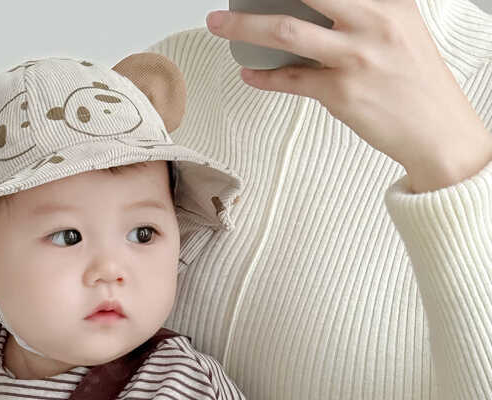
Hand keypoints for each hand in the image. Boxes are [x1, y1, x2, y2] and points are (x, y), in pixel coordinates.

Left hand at [206, 0, 491, 190]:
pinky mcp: (340, 93)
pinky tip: (249, 73)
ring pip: (287, 33)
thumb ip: (366, 13)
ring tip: (220, 26)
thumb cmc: (415, 81)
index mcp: (388, 1)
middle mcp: (372, 22)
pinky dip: (264, 77)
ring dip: (245, 28)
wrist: (436, 130)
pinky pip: (290, 80)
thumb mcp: (400, 29)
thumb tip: (320, 9)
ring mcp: (354, 58)